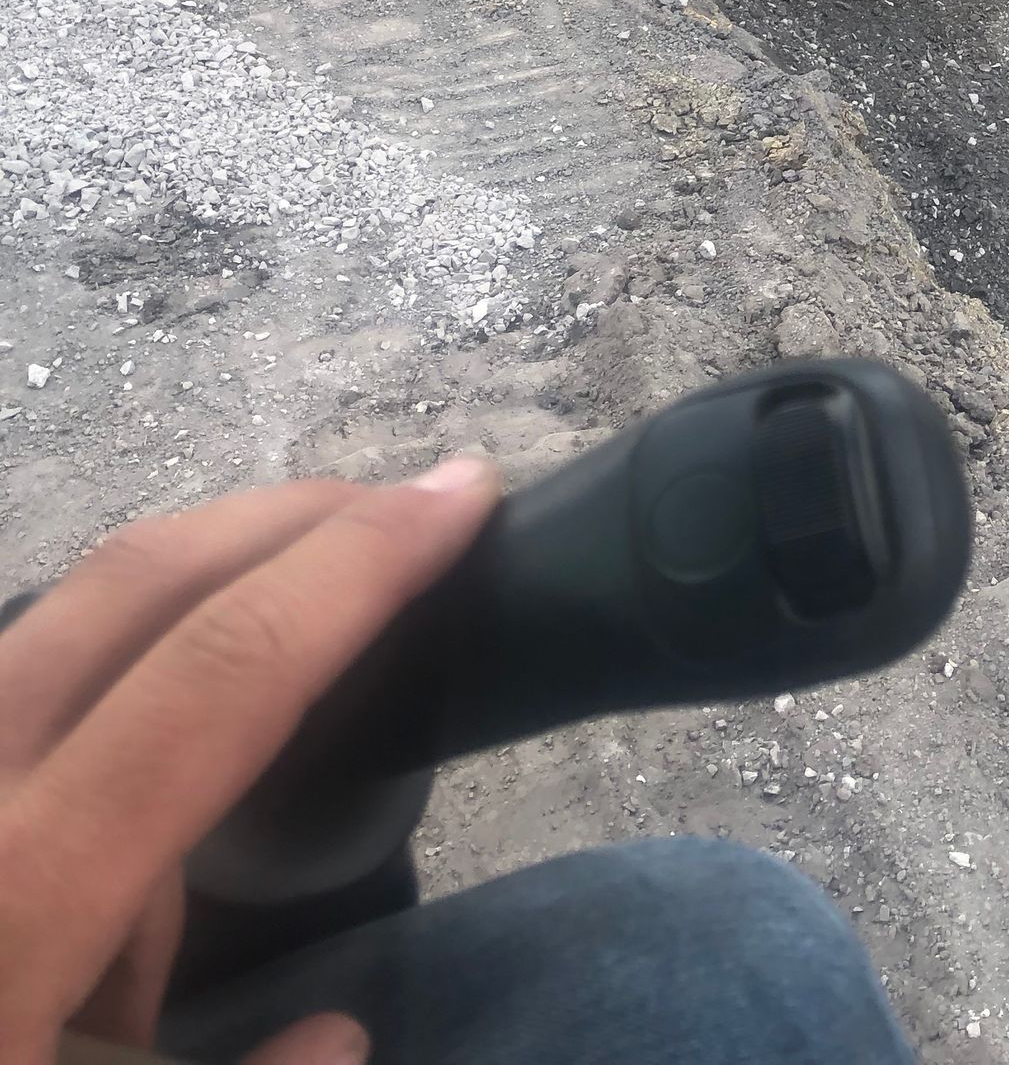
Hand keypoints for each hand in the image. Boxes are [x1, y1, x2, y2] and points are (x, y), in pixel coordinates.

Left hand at [0, 457, 500, 1064]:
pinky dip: (69, 749)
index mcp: (13, 896)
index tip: (467, 493)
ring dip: (171, 659)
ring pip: (50, 651)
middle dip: (277, 522)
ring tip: (211, 832)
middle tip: (401, 508)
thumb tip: (334, 1035)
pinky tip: (95, 921)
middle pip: (128, 585)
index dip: (360, 564)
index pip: (222, 672)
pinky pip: (4, 739)